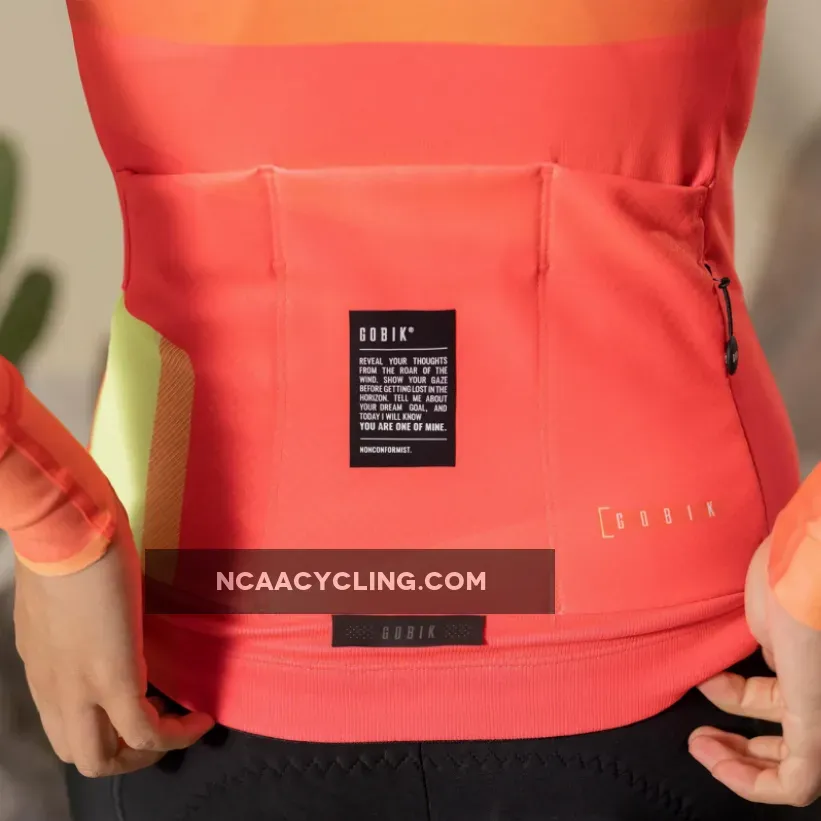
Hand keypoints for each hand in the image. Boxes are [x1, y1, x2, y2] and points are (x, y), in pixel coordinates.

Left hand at [13, 519, 213, 776]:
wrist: (64, 531)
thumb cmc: (65, 543)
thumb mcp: (66, 594)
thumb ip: (80, 620)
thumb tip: (107, 620)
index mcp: (42, 667)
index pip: (65, 725)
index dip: (105, 727)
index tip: (141, 704)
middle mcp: (53, 689)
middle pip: (82, 755)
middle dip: (126, 754)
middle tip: (161, 727)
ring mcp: (78, 689)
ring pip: (104, 759)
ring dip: (147, 753)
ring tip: (180, 727)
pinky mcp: (112, 680)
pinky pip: (147, 730)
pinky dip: (177, 734)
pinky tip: (200, 717)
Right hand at [688, 537, 820, 806]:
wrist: (809, 561)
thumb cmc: (787, 575)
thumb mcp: (766, 615)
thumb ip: (768, 648)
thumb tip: (763, 663)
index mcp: (812, 674)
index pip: (785, 707)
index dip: (739, 707)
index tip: (702, 691)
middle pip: (789, 743)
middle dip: (740, 747)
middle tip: (699, 736)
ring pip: (794, 765)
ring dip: (738, 762)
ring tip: (698, 743)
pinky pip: (796, 779)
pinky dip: (753, 781)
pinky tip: (716, 761)